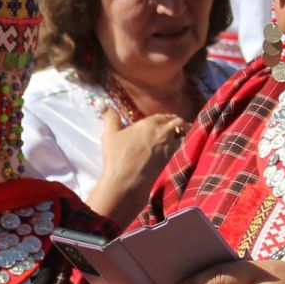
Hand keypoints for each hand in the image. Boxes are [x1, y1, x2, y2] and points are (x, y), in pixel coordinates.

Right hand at [89, 108, 187, 223]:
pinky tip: (173, 146)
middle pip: (177, 122)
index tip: (165, 118)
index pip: (163, 116)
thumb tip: (102, 102)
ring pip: (182, 134)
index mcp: (149, 123)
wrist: (127, 180)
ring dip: (181, 132)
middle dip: (177, 121)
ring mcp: (169, 146)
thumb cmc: (117, 156)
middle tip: (176, 123)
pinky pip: (180, 146)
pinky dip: (179, 143)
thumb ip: (110, 116)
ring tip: (179, 133)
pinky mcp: (170, 158)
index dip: (165, 116)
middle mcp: (163, 132)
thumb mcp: (110, 134)